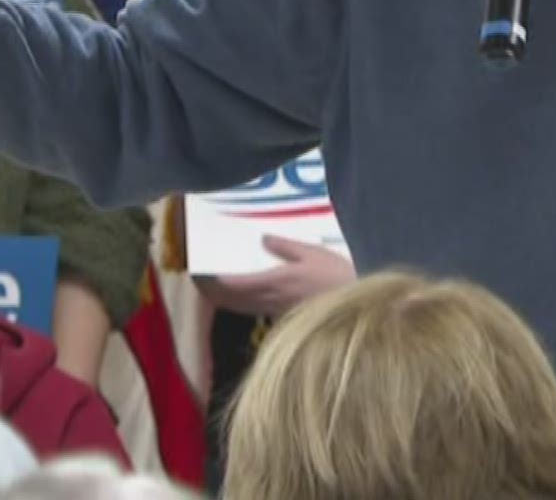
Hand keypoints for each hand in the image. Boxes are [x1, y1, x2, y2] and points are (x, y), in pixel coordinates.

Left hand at [199, 236, 354, 317]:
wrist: (357, 309)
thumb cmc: (337, 276)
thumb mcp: (312, 253)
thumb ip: (285, 246)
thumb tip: (262, 238)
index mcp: (272, 282)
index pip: (231, 284)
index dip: (211, 280)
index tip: (198, 270)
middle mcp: (268, 300)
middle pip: (230, 300)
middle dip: (212, 290)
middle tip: (201, 277)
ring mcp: (275, 311)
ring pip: (239, 307)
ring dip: (224, 298)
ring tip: (214, 286)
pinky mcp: (284, 316)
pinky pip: (252, 310)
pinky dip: (240, 302)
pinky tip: (243, 294)